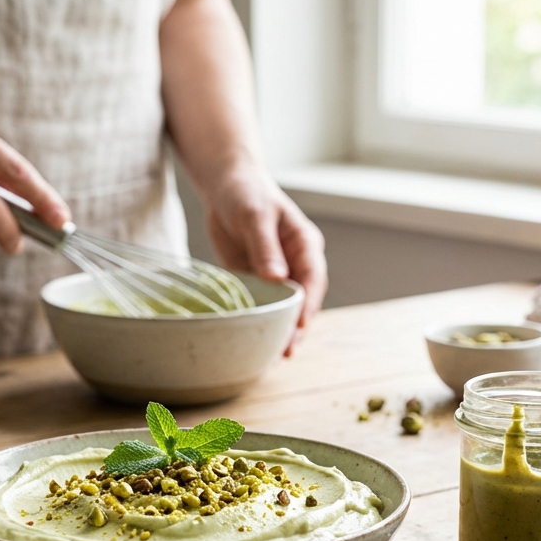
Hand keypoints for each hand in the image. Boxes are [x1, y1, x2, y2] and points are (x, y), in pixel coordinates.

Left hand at [205, 168, 327, 352]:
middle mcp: (296, 262)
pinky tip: (252, 339)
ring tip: (273, 355)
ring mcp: (277, 273)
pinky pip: (262, 304)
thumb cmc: (246, 192)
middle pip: (302, 300)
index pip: (313, 279)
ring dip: (280, 328)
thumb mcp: (255, 216)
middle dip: (297, 326)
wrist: (226, 185)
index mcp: (305, 245)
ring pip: (284, 306)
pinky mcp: (257, 279)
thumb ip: (265, 247)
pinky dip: (260, 321)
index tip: (300, 325)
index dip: (308, 304)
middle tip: (286, 351)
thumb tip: (277, 278)